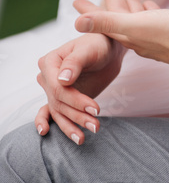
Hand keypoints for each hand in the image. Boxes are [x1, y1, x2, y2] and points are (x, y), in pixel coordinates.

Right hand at [35, 0, 155, 144]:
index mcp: (50, 62)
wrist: (108, 50)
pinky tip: (46, 133)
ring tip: (83, 137)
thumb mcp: (89, 50)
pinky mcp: (64, 99)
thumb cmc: (98, 45)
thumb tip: (63, 79)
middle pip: (59, 102)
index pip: (57, 88)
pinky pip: (52, 112)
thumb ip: (75, 63)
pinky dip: (51, 123)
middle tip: (96, 125)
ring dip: (70, 125)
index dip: (75, 100)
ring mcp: (54, 89)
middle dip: (77, 115)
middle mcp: (48, 76)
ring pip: (58, 111)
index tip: (95, 109)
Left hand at [75, 7, 168, 86]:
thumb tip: (75, 23)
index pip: (102, 21)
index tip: (76, 0)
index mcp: (127, 35)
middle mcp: (138, 37)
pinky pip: (154, 18)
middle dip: (109, 1)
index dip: (89, 10)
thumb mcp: (134, 26)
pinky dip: (148, 9)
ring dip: (129, 3)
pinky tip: (149, 4)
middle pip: (118, 17)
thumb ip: (107, 23)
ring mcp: (155, 35)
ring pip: (137, 16)